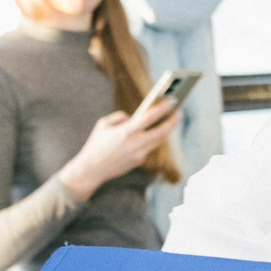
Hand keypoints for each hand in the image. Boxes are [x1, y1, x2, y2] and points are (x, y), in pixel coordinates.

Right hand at [60, 103, 181, 200]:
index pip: (151, 117)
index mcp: (126, 131)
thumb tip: (134, 117)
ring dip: (166, 130)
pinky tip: (155, 132)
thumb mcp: (103, 124)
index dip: (164, 108)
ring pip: (159, 141)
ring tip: (170, 120)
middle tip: (178, 112)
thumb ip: (121, 117)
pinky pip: (149, 147)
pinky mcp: (139, 162)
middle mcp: (136, 143)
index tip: (173, 101)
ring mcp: (139, 154)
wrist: (92, 169)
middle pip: (162, 132)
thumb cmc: (96, 144)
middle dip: (173, 121)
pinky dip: (153, 139)